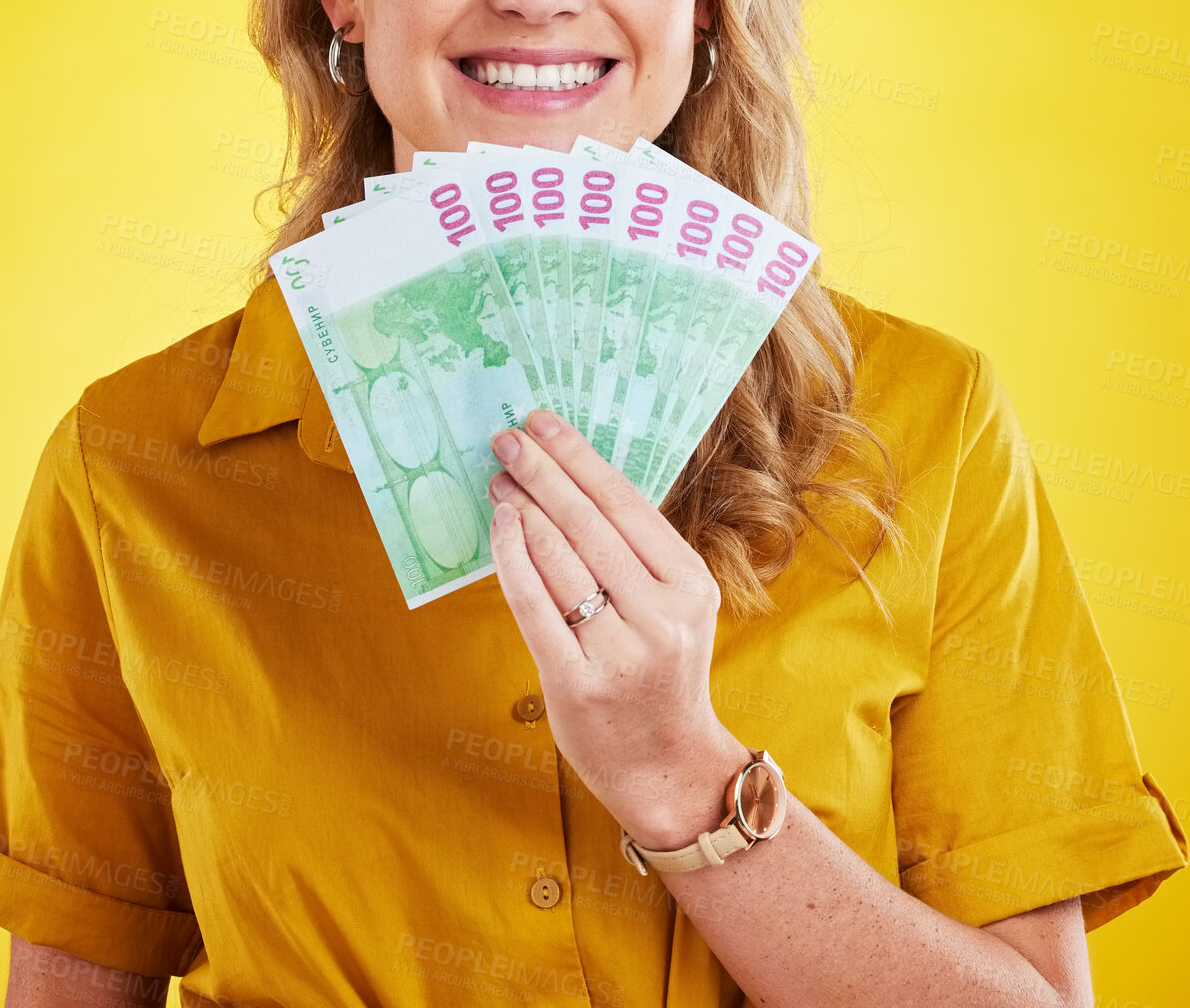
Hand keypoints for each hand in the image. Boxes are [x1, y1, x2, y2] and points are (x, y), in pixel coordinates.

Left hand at [486, 409, 748, 847]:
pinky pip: (534, 604)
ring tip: (500, 479)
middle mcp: (660, 615)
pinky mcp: (576, 683)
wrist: (667, 767)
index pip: (626, 504)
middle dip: (542, 471)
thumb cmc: (661, 673)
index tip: (544, 422)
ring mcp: (618, 651)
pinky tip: (499, 527)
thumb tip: (568, 482)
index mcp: (690, 585)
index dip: (579, 458)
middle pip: (587, 523)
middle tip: (507, 438)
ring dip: (522, 508)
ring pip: (558, 558)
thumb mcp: (673, 608)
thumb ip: (634, 554)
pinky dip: (511, 558)